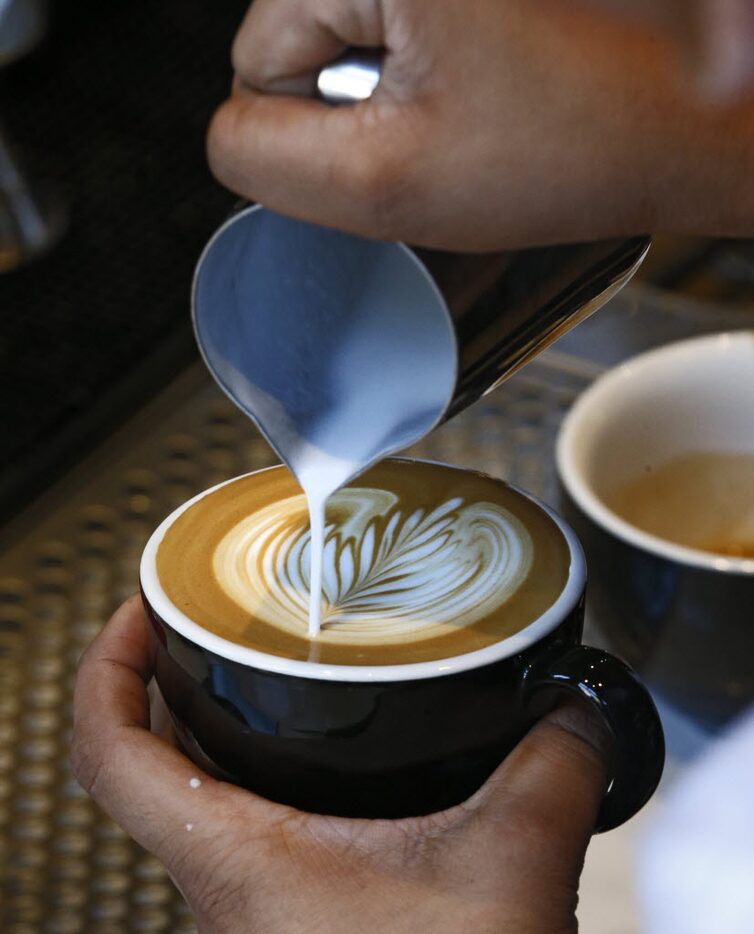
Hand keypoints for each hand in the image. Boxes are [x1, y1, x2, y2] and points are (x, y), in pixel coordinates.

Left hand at [72, 597, 610, 933]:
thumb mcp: (511, 868)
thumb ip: (553, 769)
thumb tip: (577, 705)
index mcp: (235, 859)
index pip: (112, 751)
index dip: (108, 664)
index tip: (143, 606)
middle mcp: (223, 882)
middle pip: (145, 760)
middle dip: (165, 676)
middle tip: (207, 617)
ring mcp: (251, 903)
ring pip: (189, 796)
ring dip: (208, 725)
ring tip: (255, 664)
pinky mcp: (290, 915)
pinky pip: (240, 824)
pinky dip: (254, 769)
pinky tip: (316, 752)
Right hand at [207, 0, 753, 250]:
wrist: (683, 123)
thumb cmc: (572, 145)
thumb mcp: (389, 183)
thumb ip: (268, 160)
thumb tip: (227, 135)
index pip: (258, 54)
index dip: (316, 128)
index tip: (397, 143)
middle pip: (301, 34)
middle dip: (358, 104)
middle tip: (442, 129)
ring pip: (350, 32)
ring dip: (395, 90)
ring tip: (474, 108)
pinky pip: (397, 23)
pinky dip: (427, 68)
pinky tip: (485, 88)